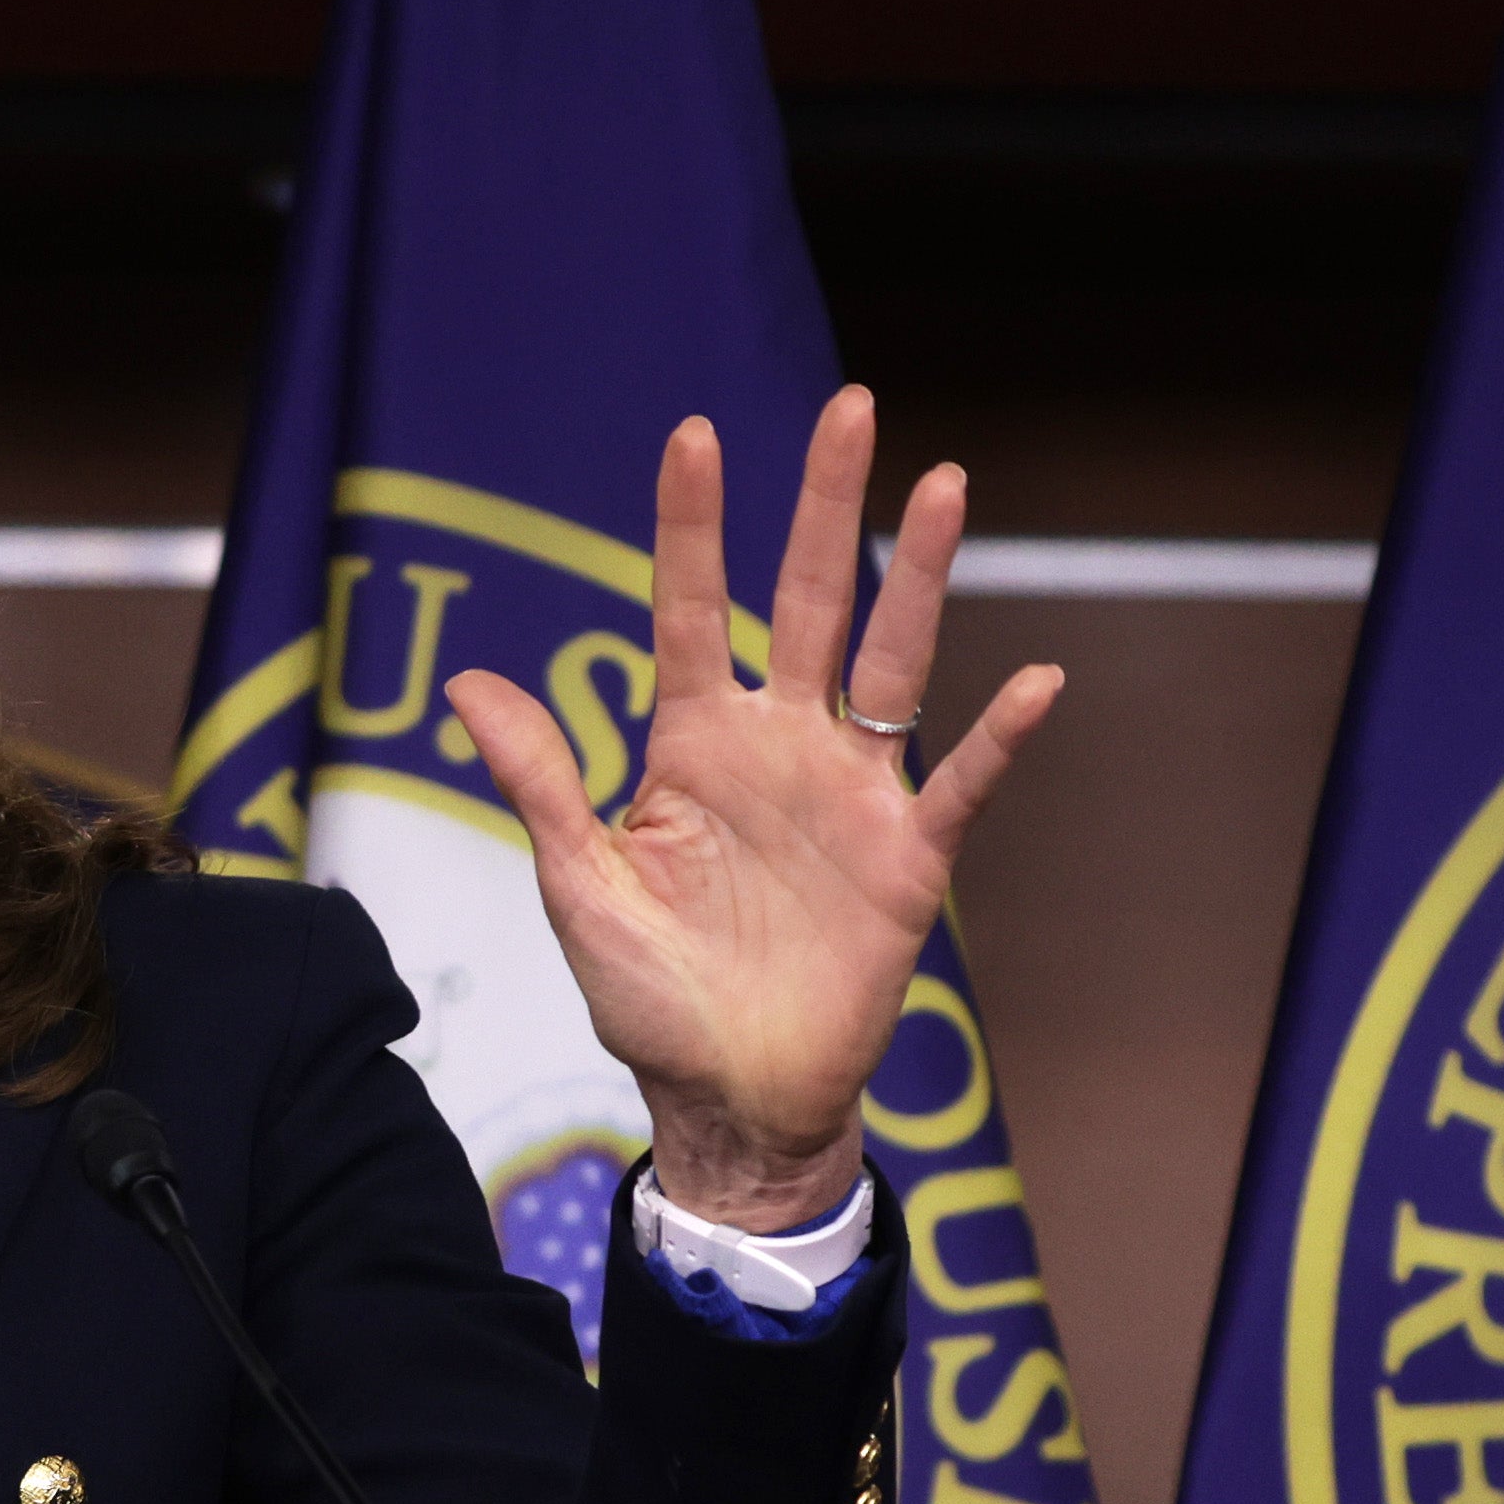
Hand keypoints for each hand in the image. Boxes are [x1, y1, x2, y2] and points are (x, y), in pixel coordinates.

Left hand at [444, 385, 1061, 1231]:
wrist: (727, 1096)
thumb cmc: (650, 994)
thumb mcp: (578, 884)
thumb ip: (539, 779)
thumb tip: (468, 686)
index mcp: (693, 744)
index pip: (692, 612)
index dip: (694, 528)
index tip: (693, 434)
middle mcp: (779, 745)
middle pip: (807, 602)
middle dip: (823, 507)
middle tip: (849, 406)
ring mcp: (849, 792)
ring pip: (893, 660)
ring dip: (920, 576)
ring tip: (945, 484)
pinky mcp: (907, 856)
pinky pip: (960, 782)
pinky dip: (998, 738)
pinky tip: (1036, 681)